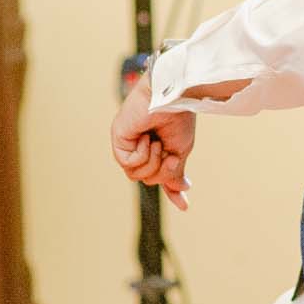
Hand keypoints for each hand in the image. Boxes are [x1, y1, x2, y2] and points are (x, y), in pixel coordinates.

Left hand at [109, 77, 196, 209]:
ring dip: (152, 162)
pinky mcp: (119, 141)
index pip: (162, 174)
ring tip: (157, 142)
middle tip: (170, 155)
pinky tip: (145, 138)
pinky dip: (141, 154)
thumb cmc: (178, 117)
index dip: (173, 191)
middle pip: (148, 179)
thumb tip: (181, 188)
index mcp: (159, 147)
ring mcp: (130, 144)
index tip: (184, 206)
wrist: (172, 97)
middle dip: (163, 171)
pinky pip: (129, 164)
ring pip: (137, 175)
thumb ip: (175, 171)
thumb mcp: (181, 150)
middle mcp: (143, 147)